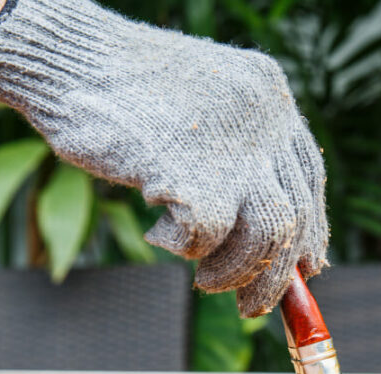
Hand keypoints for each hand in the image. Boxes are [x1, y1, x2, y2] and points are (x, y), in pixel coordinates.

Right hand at [0, 0, 328, 315]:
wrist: (69, 60)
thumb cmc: (125, 91)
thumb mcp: (203, 110)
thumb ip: (239, 154)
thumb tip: (275, 232)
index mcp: (270, 95)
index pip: (309, 178)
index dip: (311, 231)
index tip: (303, 266)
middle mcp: (264, 118)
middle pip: (295, 215)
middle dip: (277, 275)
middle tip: (253, 307)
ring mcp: (233, 145)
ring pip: (267, 237)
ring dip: (235, 275)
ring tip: (205, 280)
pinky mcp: (193, 173)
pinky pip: (207, 239)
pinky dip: (183, 248)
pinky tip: (158, 232)